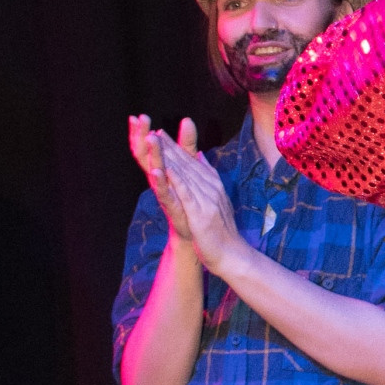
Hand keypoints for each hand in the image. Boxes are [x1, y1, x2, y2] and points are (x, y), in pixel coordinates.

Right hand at [129, 114, 199, 236]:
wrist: (194, 227)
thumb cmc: (187, 195)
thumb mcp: (188, 165)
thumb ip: (186, 145)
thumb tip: (187, 120)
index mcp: (161, 168)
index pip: (148, 147)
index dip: (141, 132)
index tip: (137, 116)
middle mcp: (158, 178)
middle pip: (145, 154)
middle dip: (141, 137)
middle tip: (138, 120)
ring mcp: (164, 191)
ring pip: (154, 169)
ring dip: (152, 153)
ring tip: (149, 138)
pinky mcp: (172, 204)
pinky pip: (163, 192)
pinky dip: (160, 182)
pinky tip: (157, 171)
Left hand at [156, 132, 247, 275]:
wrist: (231, 254)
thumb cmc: (221, 230)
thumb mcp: (214, 199)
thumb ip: (207, 176)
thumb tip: (199, 155)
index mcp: (212, 184)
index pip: (191, 162)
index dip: (175, 146)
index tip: (159, 132)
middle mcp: (210, 188)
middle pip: (186, 163)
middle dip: (169, 146)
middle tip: (153, 130)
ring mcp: (206, 200)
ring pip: (184, 174)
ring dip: (169, 157)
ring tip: (155, 140)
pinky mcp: (200, 213)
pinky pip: (186, 194)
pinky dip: (176, 181)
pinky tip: (165, 170)